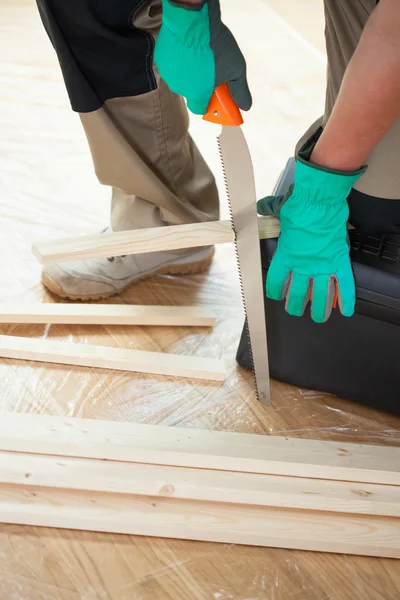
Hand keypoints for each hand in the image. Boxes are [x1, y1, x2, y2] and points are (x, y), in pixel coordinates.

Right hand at [154, 0, 251, 114]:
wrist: (193, 20)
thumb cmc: (215, 45)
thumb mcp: (236, 70)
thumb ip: (239, 91)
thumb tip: (245, 106)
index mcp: (197, 95)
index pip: (201, 109)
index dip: (209, 103)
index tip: (216, 95)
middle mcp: (180, 89)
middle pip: (192, 92)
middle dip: (202, 83)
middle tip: (212, 68)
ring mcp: (169, 74)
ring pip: (181, 77)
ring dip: (190, 70)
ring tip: (200, 54)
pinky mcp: (162, 60)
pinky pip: (172, 64)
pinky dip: (180, 60)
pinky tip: (188, 49)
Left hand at [257, 152, 365, 322]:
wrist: (320, 201)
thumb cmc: (299, 206)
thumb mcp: (280, 209)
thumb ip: (270, 210)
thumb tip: (262, 205)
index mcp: (286, 256)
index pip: (277, 281)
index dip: (275, 291)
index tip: (276, 295)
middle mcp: (302, 266)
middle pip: (297, 294)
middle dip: (295, 306)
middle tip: (295, 311)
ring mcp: (322, 266)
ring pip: (320, 295)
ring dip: (319, 310)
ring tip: (319, 318)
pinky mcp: (339, 262)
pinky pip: (344, 284)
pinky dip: (346, 299)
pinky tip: (346, 311)